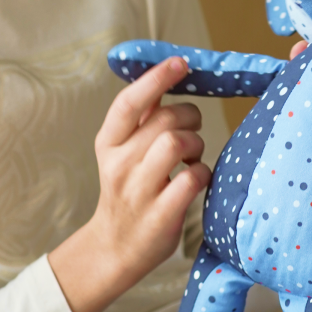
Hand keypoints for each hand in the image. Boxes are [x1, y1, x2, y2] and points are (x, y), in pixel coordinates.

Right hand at [48, 57, 210, 311]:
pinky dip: (203, 173)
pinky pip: (193, 178)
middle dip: (190, 117)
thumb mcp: (122, 152)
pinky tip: (197, 179)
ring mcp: (137, 191)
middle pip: (164, 119)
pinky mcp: (159, 215)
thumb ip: (141, 119)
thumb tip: (164, 74)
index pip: (129, 102)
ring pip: (176, 143)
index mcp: (108, 143)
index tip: (181, 63)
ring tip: (193, 157)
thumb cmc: (127, 190)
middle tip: (193, 130)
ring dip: (196, 144)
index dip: (156, 78)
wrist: (113, 248)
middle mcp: (118, 164)